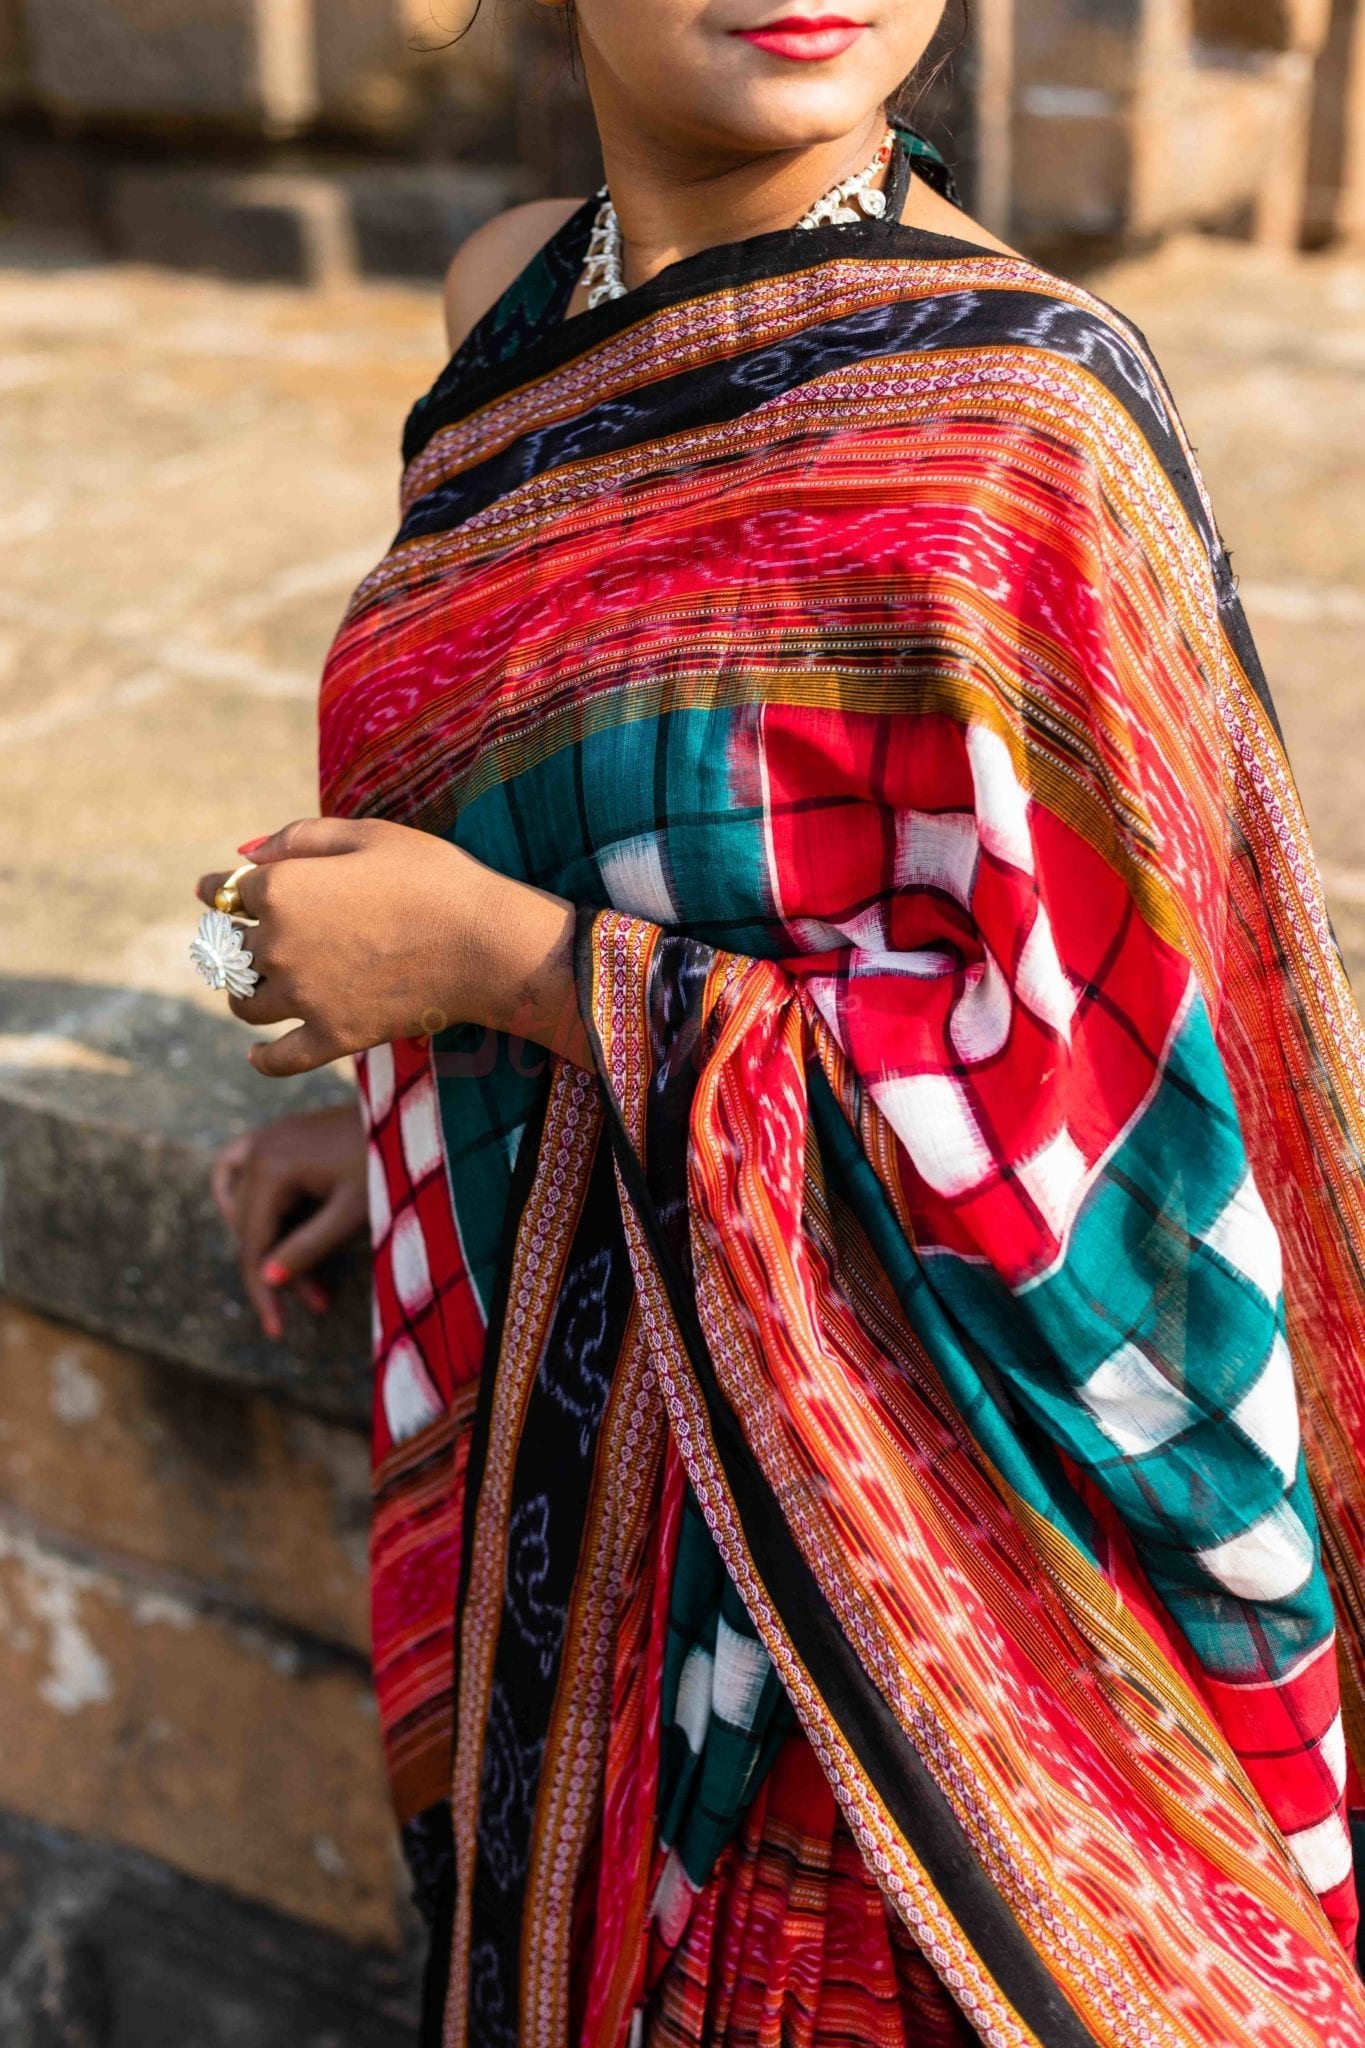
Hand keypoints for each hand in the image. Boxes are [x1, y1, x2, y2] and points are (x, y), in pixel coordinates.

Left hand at [197, 817, 585, 1077]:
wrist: (485, 943)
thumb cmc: (432, 877)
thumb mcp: (366, 835)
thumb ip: (299, 837)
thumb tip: (244, 853)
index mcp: (281, 889)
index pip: (228, 890)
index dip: (222, 888)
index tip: (220, 891)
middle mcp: (279, 946)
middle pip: (229, 948)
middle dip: (231, 939)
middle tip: (244, 937)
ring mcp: (303, 997)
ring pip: (245, 1003)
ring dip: (242, 992)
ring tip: (254, 986)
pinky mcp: (333, 1036)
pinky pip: (280, 1059)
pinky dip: (262, 1059)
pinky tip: (255, 1054)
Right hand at [212, 1103, 367, 1340]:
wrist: (406, 1115)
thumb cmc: (385, 1161)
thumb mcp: (352, 1212)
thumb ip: (308, 1247)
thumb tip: (265, 1281)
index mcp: (271, 1167)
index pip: (254, 1245)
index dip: (263, 1292)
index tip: (276, 1330)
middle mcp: (258, 1148)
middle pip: (251, 1229)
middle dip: (281, 1269)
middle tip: (320, 1300)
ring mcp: (264, 1138)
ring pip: (243, 1205)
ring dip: (269, 1241)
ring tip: (308, 1275)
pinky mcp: (275, 1137)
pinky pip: (236, 1168)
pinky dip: (242, 1198)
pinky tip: (266, 1223)